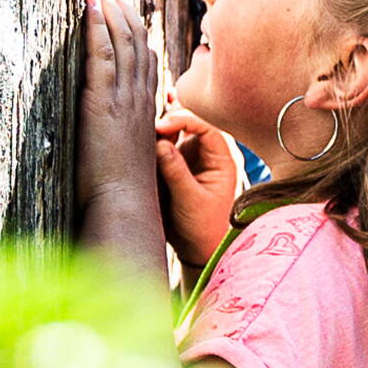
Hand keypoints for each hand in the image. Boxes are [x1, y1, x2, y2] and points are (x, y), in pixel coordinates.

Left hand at [77, 0, 159, 213]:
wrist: (124, 208)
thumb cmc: (122, 192)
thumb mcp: (125, 154)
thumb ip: (122, 131)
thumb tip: (110, 127)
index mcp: (145, 107)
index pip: (145, 54)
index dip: (134, 23)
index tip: (122, 0)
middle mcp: (140, 97)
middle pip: (136, 38)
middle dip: (120, 2)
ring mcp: (124, 98)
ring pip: (123, 40)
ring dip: (109, 5)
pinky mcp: (104, 103)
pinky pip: (104, 56)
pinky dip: (99, 27)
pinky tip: (92, 4)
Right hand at [155, 103, 240, 267]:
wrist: (199, 248)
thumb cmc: (203, 226)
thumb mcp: (190, 199)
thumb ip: (176, 171)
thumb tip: (160, 143)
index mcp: (221, 158)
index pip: (205, 126)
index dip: (184, 120)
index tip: (162, 126)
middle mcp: (208, 153)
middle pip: (191, 123)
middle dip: (170, 120)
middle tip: (150, 128)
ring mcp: (192, 156)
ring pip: (177, 131)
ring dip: (162, 127)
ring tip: (146, 131)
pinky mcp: (178, 164)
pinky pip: (167, 144)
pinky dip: (157, 137)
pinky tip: (147, 133)